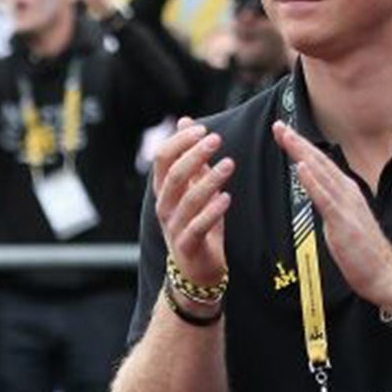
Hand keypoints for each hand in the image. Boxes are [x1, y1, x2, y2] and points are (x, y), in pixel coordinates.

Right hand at [150, 117, 233, 296]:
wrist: (195, 270)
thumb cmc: (196, 224)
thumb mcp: (193, 187)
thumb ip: (190, 157)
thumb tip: (184, 121)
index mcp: (164, 190)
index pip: (162, 158)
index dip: (180, 141)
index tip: (202, 129)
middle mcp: (165, 206)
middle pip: (173, 174)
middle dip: (194, 155)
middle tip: (216, 140)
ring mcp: (173, 227)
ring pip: (187, 199)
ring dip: (209, 179)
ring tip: (229, 165)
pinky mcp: (187, 245)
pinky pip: (198, 226)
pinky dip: (212, 211)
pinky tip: (226, 198)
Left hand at [271, 121, 391, 311]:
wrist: (385, 274)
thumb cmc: (364, 253)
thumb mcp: (343, 221)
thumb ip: (330, 204)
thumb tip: (317, 192)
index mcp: (346, 192)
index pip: (321, 164)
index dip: (302, 147)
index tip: (285, 132)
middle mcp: (347, 193)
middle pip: (319, 162)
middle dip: (298, 143)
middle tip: (279, 125)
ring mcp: (346, 206)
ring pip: (321, 174)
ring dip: (302, 154)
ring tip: (287, 136)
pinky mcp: (343, 222)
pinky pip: (325, 199)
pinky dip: (312, 181)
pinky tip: (301, 167)